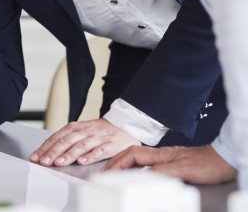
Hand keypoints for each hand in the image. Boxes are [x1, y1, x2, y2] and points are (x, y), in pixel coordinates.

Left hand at [30, 118, 138, 166]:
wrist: (123, 126)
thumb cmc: (98, 132)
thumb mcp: (80, 132)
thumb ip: (65, 141)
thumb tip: (47, 152)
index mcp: (74, 128)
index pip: (56, 138)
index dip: (45, 148)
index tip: (35, 157)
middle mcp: (84, 131)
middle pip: (66, 141)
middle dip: (53, 152)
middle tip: (44, 162)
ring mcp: (97, 138)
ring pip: (80, 146)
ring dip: (68, 155)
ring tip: (59, 163)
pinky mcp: (110, 145)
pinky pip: (99, 151)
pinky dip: (90, 156)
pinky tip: (83, 162)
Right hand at [103, 144, 236, 184]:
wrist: (222, 161)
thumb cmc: (205, 164)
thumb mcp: (182, 170)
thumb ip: (160, 171)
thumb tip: (141, 174)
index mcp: (159, 155)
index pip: (132, 155)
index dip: (118, 163)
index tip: (108, 172)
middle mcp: (160, 155)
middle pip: (131, 154)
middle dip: (116, 162)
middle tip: (106, 172)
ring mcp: (165, 158)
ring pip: (138, 158)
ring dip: (124, 163)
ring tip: (116, 172)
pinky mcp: (171, 164)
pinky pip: (146, 163)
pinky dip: (135, 167)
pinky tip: (136, 173)